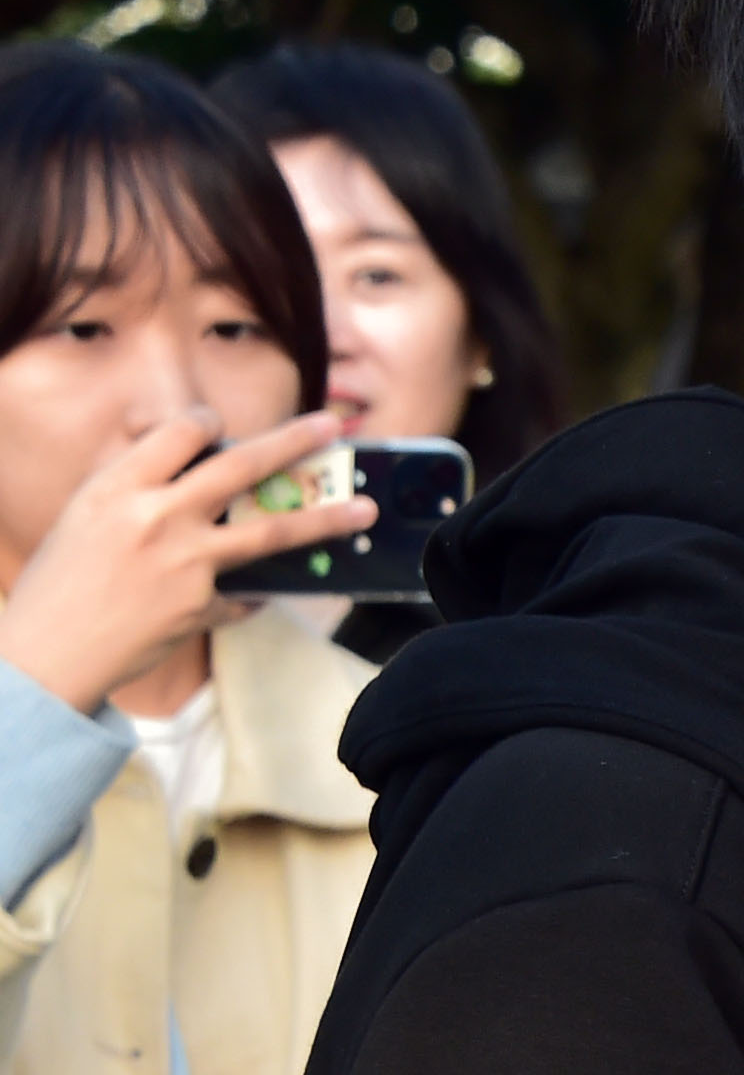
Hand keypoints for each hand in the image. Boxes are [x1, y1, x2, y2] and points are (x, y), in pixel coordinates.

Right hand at [6, 406, 350, 718]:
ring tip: (365, 509)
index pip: (181, 433)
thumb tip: (172, 444)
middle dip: (293, 442)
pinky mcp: (203, 606)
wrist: (47, 651)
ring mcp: (186, 564)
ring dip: (327, 518)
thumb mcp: (82, 513)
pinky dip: (253, 591)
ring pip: (272, 532)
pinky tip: (260, 592)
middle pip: (241, 468)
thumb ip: (132, 479)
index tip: (223, 423)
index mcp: (119, 487)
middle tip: (333, 426)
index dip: (208, 422)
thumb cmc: (61, 579)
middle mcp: (156, 518)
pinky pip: (246, 593)